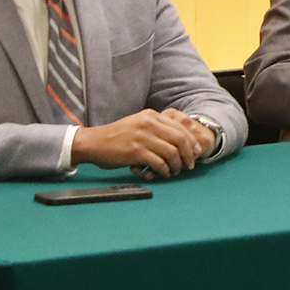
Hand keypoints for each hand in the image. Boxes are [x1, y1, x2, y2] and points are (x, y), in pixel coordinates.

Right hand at [72, 109, 211, 178]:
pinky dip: (164, 170)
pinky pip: (159, 162)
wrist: (93, 142)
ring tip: (175, 171)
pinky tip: (164, 173)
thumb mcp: (138, 124)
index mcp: (152, 115)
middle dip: (189, 155)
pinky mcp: (135, 151)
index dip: (192, 142)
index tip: (196, 153)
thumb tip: (180, 142)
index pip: (181, 128)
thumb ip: (157, 128)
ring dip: (177, 165)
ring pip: (171, 152)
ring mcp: (142, 137)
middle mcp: (149, 124)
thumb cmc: (117, 137)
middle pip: (180, 140)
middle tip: (190, 165)